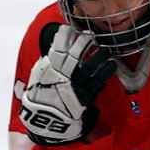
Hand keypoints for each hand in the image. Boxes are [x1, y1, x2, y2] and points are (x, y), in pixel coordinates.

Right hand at [18, 23, 116, 145]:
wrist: (46, 121)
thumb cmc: (41, 98)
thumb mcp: (38, 78)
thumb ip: (45, 64)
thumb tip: (52, 51)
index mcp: (50, 70)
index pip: (57, 48)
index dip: (64, 37)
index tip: (69, 28)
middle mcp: (63, 76)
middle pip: (75, 55)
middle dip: (83, 43)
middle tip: (89, 35)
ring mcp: (76, 86)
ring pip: (89, 67)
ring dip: (99, 55)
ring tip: (105, 49)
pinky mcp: (86, 96)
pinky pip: (98, 81)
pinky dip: (105, 71)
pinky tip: (111, 63)